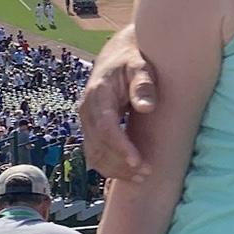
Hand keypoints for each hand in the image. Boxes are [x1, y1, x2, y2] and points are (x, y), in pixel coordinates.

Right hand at [78, 27, 157, 179]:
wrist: (117, 56)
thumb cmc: (133, 61)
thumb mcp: (141, 66)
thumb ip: (144, 84)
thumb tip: (147, 107)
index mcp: (98, 94)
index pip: (105, 126)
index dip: (119, 147)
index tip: (137, 161)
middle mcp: (87, 110)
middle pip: (98, 145)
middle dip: (120, 163)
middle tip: (146, 173)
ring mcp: (86, 121)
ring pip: (94, 154)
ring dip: (115, 169)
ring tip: (141, 177)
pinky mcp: (90, 129)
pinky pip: (95, 153)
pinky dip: (109, 167)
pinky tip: (128, 174)